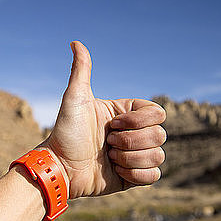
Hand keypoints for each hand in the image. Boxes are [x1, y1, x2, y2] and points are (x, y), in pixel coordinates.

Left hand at [41, 41, 165, 198]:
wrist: (60, 167)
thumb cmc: (65, 132)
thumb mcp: (74, 98)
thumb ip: (81, 70)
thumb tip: (75, 42)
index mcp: (126, 115)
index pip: (157, 113)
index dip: (138, 121)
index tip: (112, 124)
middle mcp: (133, 134)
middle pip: (160, 135)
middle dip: (131, 141)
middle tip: (107, 143)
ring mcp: (134, 156)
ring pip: (158, 156)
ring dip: (131, 158)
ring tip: (109, 158)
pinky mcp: (132, 178)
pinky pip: (154, 176)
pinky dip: (135, 174)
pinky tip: (116, 171)